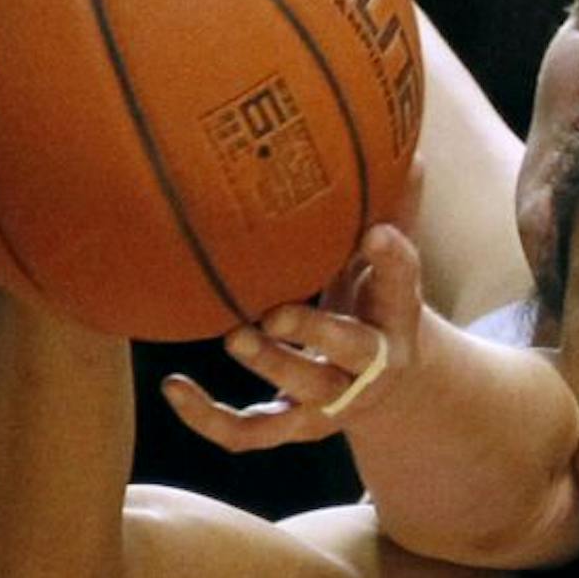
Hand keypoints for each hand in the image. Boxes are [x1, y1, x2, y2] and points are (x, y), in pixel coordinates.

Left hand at [161, 225, 422, 450]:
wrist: (391, 385)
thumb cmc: (376, 306)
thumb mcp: (389, 267)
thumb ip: (393, 212)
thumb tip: (406, 143)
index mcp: (398, 315)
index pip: (405, 287)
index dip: (394, 262)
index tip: (374, 232)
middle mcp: (372, 364)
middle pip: (352, 351)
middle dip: (315, 332)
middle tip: (273, 310)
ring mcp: (333, 400)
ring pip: (304, 393)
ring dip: (270, 367)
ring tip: (234, 337)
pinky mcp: (296, 427)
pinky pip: (253, 434)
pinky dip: (211, 419)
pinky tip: (172, 388)